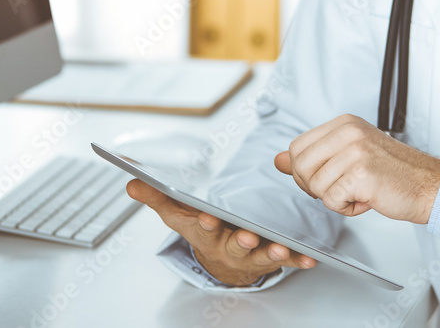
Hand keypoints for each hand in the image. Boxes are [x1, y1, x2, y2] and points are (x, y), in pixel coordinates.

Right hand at [126, 179, 316, 286]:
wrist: (220, 260)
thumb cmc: (200, 229)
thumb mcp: (176, 213)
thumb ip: (155, 196)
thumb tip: (130, 180)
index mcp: (206, 233)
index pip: (203, 228)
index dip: (205, 223)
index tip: (208, 217)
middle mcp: (228, 246)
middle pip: (233, 245)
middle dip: (239, 241)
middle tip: (246, 236)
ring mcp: (251, 254)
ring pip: (260, 256)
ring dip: (270, 253)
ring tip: (279, 248)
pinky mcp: (271, 257)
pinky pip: (286, 260)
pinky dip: (297, 260)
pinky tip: (309, 258)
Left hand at [274, 114, 439, 224]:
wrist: (428, 185)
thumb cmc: (392, 173)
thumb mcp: (349, 156)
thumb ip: (313, 157)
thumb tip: (278, 160)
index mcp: (343, 123)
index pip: (297, 147)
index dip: (305, 171)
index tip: (327, 178)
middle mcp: (348, 131)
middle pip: (300, 166)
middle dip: (315, 187)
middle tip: (342, 189)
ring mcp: (355, 150)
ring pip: (315, 186)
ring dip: (335, 199)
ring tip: (359, 192)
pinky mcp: (361, 173)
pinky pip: (331, 200)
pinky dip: (346, 208)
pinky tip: (367, 199)